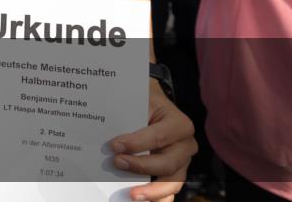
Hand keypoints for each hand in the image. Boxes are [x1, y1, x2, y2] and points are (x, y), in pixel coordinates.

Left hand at [109, 81, 196, 201]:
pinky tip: (143, 199)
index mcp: (179, 124)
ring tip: (132, 194)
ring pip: (172, 181)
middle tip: (117, 163)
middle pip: (167, 163)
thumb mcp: (140, 99)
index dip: (137, 143)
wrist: (154, 104)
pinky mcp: (175, 172)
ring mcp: (182, 161)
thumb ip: (129, 112)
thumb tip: (105, 125)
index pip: (159, 137)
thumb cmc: (146, 101)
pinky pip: (170, 190)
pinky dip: (157, 197)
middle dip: (141, 166)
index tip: (114, 146)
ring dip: (152, 190)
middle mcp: (185, 144)